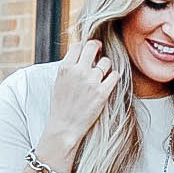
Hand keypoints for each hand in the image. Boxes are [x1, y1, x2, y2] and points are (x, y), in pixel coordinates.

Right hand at [42, 40, 118, 156]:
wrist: (65, 127)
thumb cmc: (61, 106)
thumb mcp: (58, 82)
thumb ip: (68, 67)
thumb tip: (79, 54)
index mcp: (65, 68)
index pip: (78, 45)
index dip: (84, 47)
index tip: (87, 52)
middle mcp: (78, 72)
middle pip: (93, 46)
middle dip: (97, 48)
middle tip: (98, 53)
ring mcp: (91, 82)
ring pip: (106, 61)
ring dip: (105, 66)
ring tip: (101, 74)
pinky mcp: (103, 92)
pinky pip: (115, 75)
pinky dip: (113, 77)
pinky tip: (109, 82)